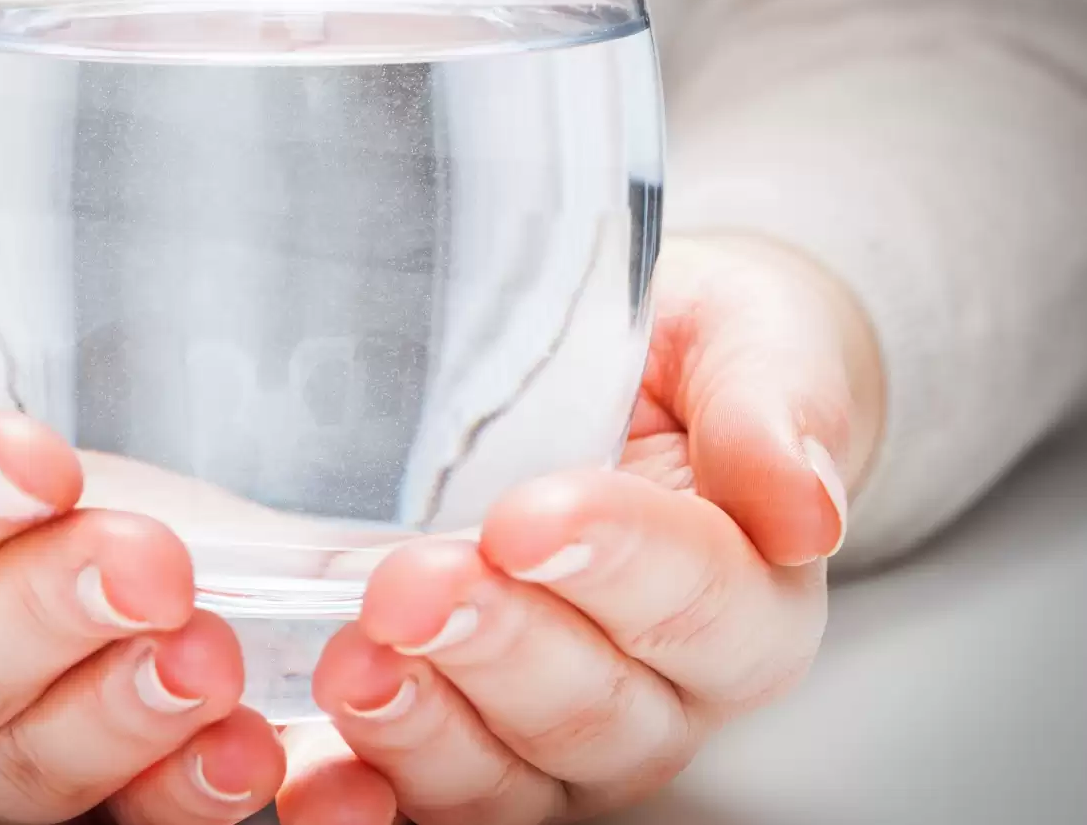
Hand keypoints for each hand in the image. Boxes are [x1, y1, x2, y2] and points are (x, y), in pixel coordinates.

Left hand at [287, 236, 884, 823]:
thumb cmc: (684, 362)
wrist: (614, 384)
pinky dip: (359, 789)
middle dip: (495, 646)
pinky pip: (418, 797)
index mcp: (747, 597)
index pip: (698, 600)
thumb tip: (808, 510)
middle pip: (592, 707)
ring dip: (421, 726)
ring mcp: (556, 738)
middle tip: (414, 585)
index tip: (527, 520)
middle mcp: (662, 693)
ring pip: (504, 775)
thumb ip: (774, 407)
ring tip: (356, 662)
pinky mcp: (462, 745)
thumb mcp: (745, 340)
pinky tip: (311, 768)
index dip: (612, 564)